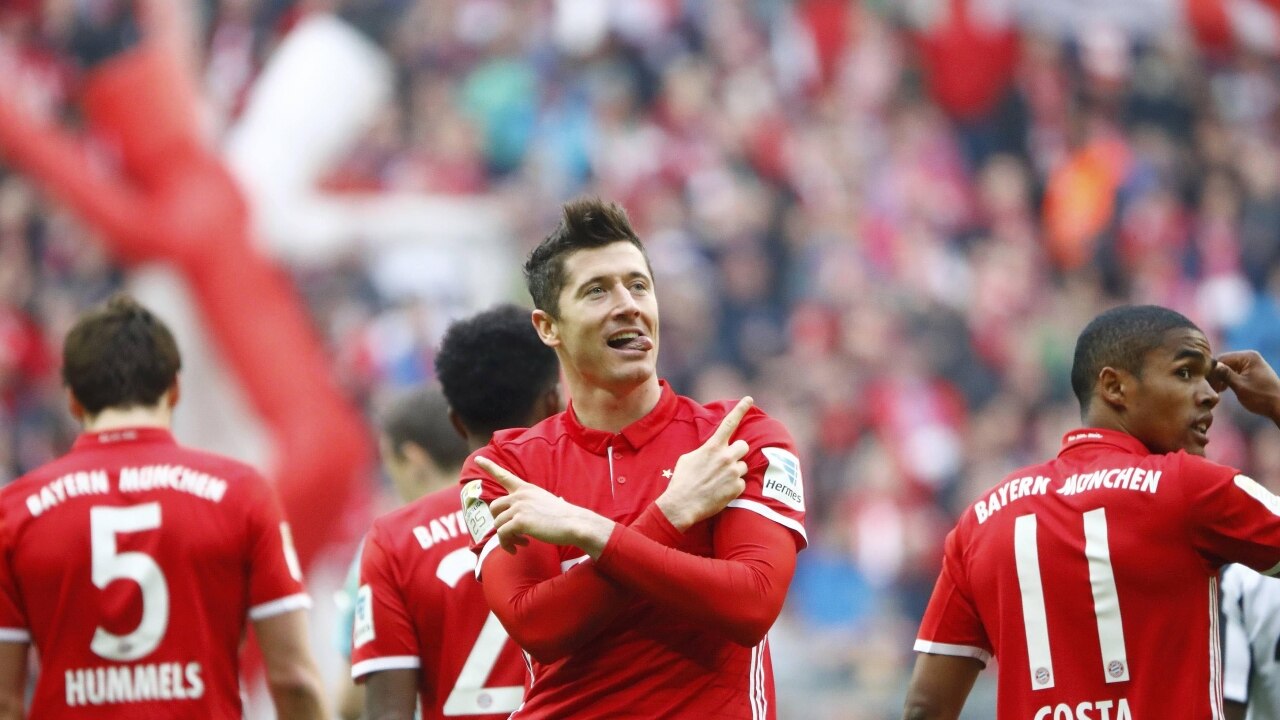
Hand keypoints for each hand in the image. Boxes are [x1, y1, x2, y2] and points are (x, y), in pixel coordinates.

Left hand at [475, 457, 614, 557]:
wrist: (575, 524)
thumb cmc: (564, 517)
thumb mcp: (547, 503)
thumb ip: (534, 505)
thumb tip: (543, 510)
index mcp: (527, 489)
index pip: (504, 475)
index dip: (489, 467)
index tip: (477, 459)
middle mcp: (520, 495)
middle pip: (494, 507)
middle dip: (499, 522)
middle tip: (513, 534)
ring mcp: (519, 507)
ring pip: (497, 524)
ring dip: (506, 537)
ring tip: (521, 543)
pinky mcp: (519, 521)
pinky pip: (502, 534)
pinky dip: (508, 544)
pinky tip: (521, 546)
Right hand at [655, 396, 753, 530]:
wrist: (681, 505)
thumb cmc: (682, 481)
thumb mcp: (688, 458)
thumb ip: (705, 451)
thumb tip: (712, 451)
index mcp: (713, 447)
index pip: (729, 423)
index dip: (740, 409)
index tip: (749, 399)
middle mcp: (726, 457)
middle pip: (744, 446)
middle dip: (737, 452)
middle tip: (727, 461)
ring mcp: (733, 472)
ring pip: (743, 466)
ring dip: (735, 471)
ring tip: (719, 480)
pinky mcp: (737, 488)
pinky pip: (741, 483)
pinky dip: (734, 487)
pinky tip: (720, 492)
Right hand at [1212, 351, 1279, 420]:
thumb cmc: (1261, 396)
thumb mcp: (1240, 386)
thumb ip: (1225, 374)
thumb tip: (1212, 366)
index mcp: (1248, 356)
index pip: (1222, 358)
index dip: (1212, 370)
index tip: (1204, 382)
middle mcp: (1250, 357)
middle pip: (1225, 363)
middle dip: (1216, 375)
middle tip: (1209, 388)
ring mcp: (1251, 364)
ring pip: (1229, 368)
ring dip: (1221, 378)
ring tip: (1216, 390)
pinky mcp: (1252, 372)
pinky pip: (1235, 373)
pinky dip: (1228, 380)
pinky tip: (1223, 389)